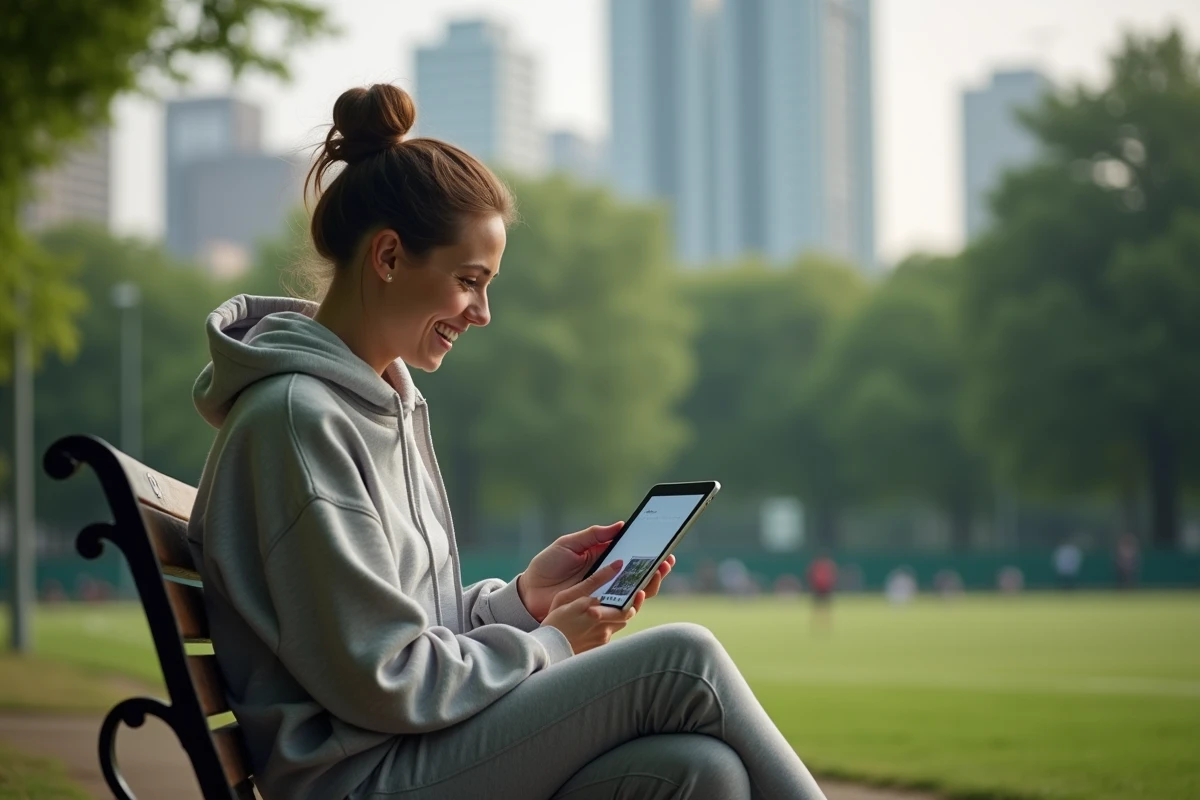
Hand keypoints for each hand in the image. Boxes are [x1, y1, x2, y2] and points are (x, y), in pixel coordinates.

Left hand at [517, 522, 676, 620]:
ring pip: (634, 594)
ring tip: (651, 578)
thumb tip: (620, 525)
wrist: (529, 592)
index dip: (651, 553)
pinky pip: (618, 611)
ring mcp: (605, 596)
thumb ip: (593, 535)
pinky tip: (634, 597)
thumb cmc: (548, 565)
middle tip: (665, 563)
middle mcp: (609, 578)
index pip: (634, 555)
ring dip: (647, 587)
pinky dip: (628, 605)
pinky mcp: (597, 611)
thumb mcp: (568, 544)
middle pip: (640, 576)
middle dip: (657, 570)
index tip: (665, 549)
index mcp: (605, 558)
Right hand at [542, 561, 638, 653]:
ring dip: (618, 613)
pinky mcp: (598, 647)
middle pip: (626, 616)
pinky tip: (596, 617)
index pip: (627, 608)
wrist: (546, 649)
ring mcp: (602, 640)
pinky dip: (606, 623)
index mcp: (596, 615)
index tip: (640, 590)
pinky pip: (608, 632)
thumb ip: (593, 581)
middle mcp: (603, 629)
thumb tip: (616, 566)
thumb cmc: (555, 619)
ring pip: (618, 624)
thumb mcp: (568, 596)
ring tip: (612, 603)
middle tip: (634, 592)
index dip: (637, 600)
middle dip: (630, 605)